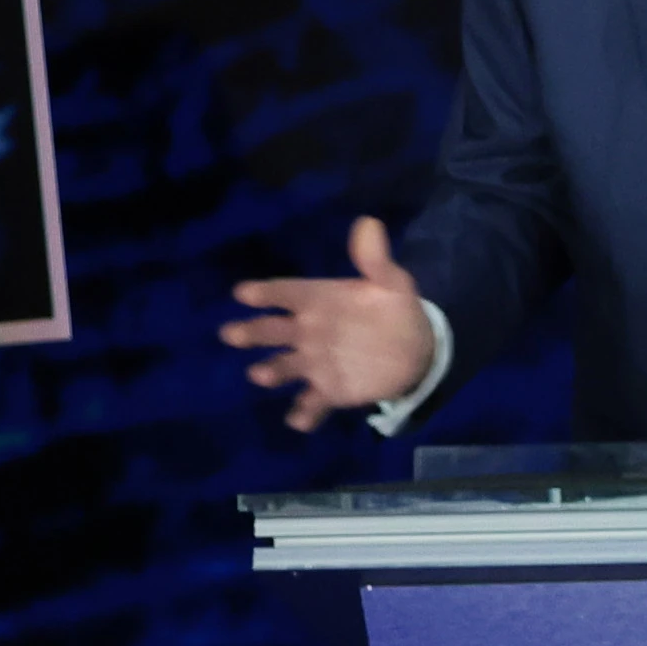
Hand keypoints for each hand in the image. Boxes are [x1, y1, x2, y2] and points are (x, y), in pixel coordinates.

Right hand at [221, 216, 433, 428]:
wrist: (415, 349)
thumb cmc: (394, 310)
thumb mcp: (391, 283)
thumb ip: (375, 260)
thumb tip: (369, 224)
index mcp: (317, 300)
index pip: (285, 293)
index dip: (265, 293)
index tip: (245, 293)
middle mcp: (307, 331)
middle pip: (271, 331)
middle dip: (251, 333)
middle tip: (232, 335)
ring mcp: (314, 362)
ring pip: (285, 367)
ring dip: (272, 371)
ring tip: (261, 375)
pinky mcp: (330, 390)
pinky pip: (313, 403)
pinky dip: (305, 413)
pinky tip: (299, 421)